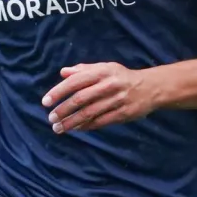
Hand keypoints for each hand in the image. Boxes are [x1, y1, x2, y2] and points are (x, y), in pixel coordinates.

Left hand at [41, 62, 156, 133]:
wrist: (150, 88)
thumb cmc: (122, 77)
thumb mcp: (105, 68)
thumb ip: (83, 70)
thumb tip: (63, 72)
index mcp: (102, 72)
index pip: (75, 81)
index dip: (59, 91)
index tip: (46, 102)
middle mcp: (109, 85)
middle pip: (80, 99)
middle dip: (63, 110)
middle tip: (51, 118)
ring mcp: (116, 100)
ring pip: (89, 113)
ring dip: (72, 122)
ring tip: (59, 128)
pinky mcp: (123, 114)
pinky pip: (100, 122)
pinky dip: (86, 126)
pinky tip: (76, 129)